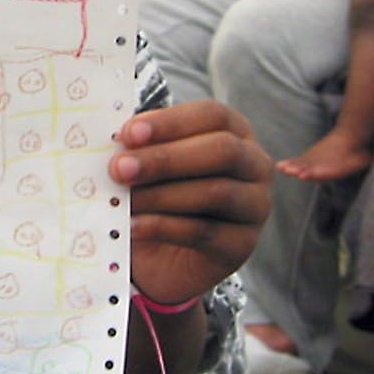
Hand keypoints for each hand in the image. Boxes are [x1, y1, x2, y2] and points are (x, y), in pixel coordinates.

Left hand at [109, 99, 270, 307]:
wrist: (165, 257)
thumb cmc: (160, 197)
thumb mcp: (151, 166)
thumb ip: (141, 149)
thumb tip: (118, 143)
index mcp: (235, 132)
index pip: (212, 115)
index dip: (171, 122)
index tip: (128, 134)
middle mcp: (255, 165)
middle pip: (221, 151)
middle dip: (165, 158)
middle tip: (120, 168)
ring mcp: (255, 206)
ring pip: (215, 192)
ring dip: (161, 195)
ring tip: (124, 200)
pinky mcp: (242, 244)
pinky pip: (204, 232)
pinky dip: (162, 227)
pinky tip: (134, 227)